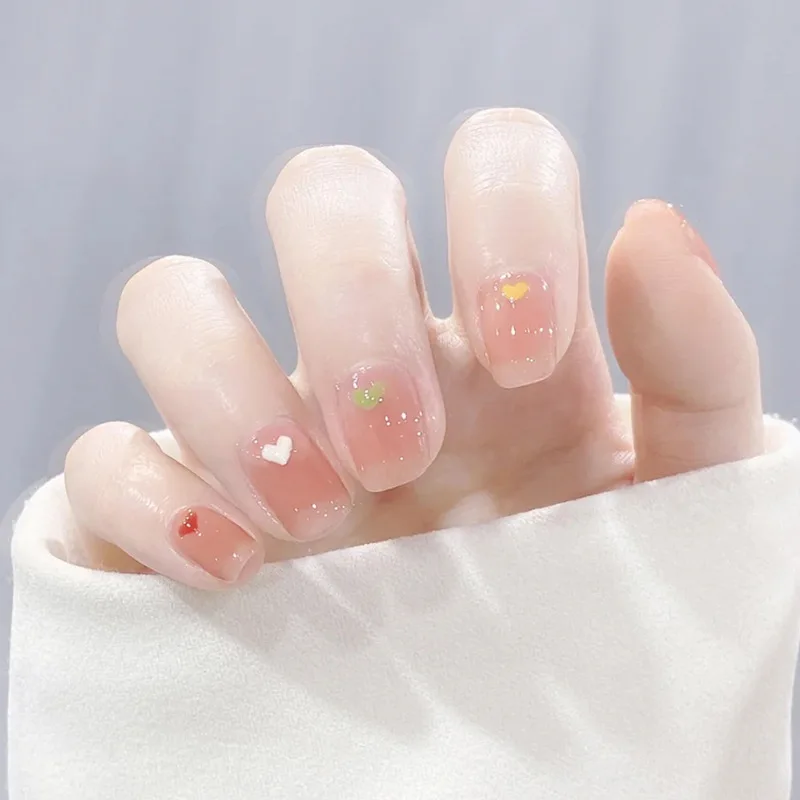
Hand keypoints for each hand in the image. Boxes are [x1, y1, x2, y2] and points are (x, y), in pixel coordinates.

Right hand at [63, 108, 762, 588]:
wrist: (506, 723)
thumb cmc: (597, 593)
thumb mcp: (676, 487)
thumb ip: (695, 365)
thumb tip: (650, 227)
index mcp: (491, 321)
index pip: (492, 155)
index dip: (506, 213)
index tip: (527, 348)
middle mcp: (367, 345)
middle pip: (319, 192)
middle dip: (356, 306)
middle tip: (405, 453)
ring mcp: (256, 418)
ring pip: (173, 297)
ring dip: (233, 392)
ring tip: (317, 516)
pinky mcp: (168, 506)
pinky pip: (98, 456)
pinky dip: (148, 499)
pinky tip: (231, 571)